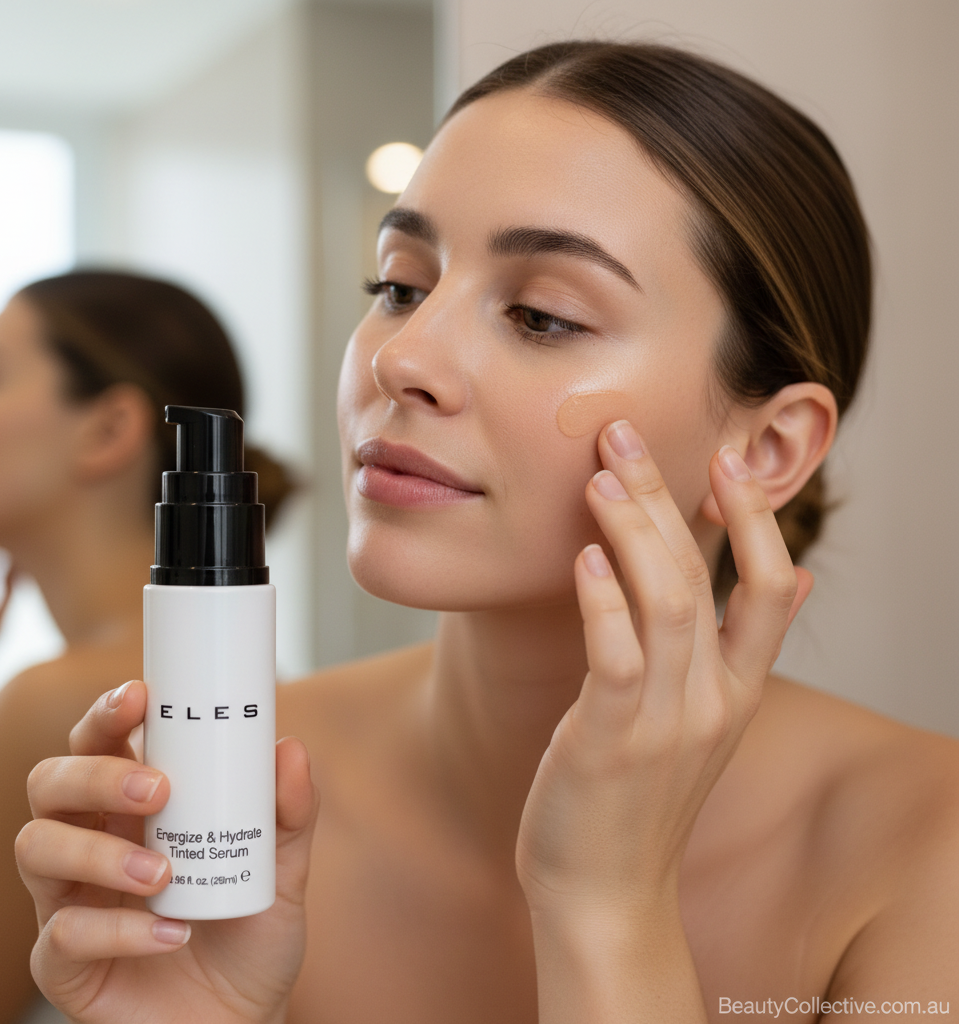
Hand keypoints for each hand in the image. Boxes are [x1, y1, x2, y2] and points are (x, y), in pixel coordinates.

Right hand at [17, 680, 317, 1023]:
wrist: (245, 1021)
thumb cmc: (250, 934)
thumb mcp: (283, 869)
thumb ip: (291, 813)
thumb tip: (289, 750)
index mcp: (133, 808)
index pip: (97, 743)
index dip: (107, 714)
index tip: (142, 697)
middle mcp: (91, 843)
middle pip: (50, 782)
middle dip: (95, 773)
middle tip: (158, 788)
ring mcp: (69, 902)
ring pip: (36, 847)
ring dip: (99, 851)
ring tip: (166, 871)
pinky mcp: (63, 965)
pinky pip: (60, 935)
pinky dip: (117, 929)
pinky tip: (170, 934)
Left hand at [516, 420, 811, 915]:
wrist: (604, 893)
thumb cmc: (637, 796)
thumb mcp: (704, 722)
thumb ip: (739, 649)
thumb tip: (791, 583)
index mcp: (735, 689)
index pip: (769, 587)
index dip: (754, 518)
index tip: (724, 460)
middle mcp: (711, 699)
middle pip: (705, 573)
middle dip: (666, 496)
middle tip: (625, 435)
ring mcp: (665, 720)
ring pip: (666, 600)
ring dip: (633, 530)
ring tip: (599, 476)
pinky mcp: (611, 739)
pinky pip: (616, 656)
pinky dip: (602, 601)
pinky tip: (583, 558)